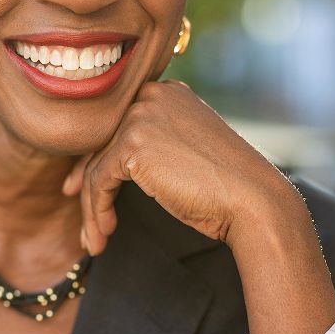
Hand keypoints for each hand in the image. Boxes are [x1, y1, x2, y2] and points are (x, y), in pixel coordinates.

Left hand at [61, 79, 299, 255]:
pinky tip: (104, 234)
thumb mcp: (183, 149)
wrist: (253, 201)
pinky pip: (99, 180)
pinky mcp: (132, 143)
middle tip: (83, 220)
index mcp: (167, 92)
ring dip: (92, 208)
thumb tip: (107, 162)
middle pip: (102, 142)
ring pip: (97, 166)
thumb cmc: (223, 185)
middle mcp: (151, 95)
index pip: (117, 124)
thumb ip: (152, 142)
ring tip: (95, 242)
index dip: (97, 158)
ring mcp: (140, 115)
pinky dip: (97, 211)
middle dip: (86, 183)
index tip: (81, 187)